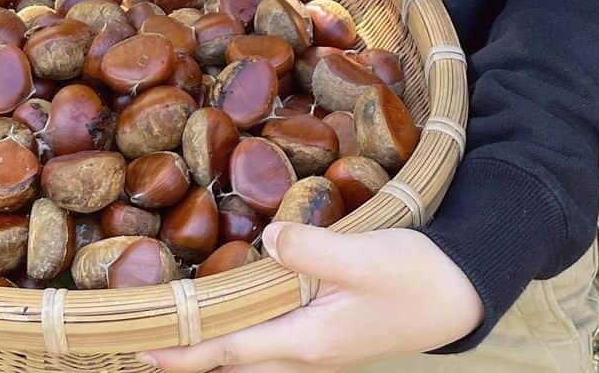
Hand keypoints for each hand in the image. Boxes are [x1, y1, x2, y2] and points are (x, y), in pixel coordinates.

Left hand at [136, 223, 484, 372]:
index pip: (228, 350)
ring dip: (212, 349)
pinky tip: (233, 316)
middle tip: (144, 342)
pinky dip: (240, 338)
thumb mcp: (365, 256)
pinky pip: (269, 344)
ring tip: (177, 333)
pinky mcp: (326, 334)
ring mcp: (317, 348)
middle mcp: (305, 353)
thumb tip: (271, 239)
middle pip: (231, 364)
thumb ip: (314, 249)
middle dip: (188, 357)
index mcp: (306, 339)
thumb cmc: (414, 276)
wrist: (457, 295)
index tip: (141, 347)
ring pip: (250, 358)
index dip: (183, 350)